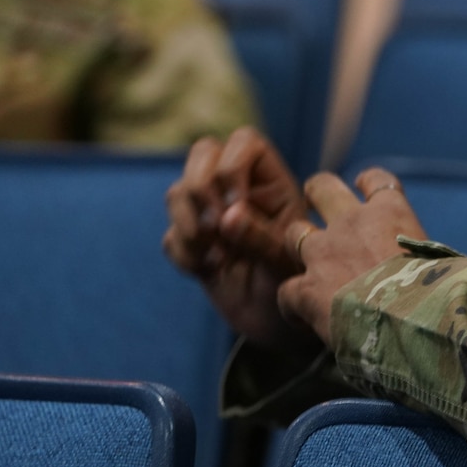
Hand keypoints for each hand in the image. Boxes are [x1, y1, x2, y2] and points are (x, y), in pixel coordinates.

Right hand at [163, 128, 314, 348]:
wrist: (279, 324)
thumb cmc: (296, 285)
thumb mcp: (288, 261)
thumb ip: (261, 236)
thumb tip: (227, 216)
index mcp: (272, 183)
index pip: (245, 142)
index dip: (233, 166)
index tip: (237, 204)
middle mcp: (239, 190)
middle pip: (202, 152)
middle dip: (199, 186)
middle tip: (213, 226)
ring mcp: (210, 215)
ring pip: (178, 191)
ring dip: (188, 222)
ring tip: (213, 254)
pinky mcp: (192, 244)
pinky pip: (170, 235)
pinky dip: (183, 252)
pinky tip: (207, 270)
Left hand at [277, 168, 427, 341]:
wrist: (413, 323)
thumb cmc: (440, 294)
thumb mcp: (443, 261)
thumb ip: (428, 255)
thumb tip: (445, 269)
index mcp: (391, 213)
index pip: (376, 180)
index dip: (368, 184)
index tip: (365, 189)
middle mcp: (351, 223)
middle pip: (322, 188)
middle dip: (317, 194)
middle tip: (314, 206)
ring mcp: (323, 253)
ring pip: (294, 232)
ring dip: (297, 246)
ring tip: (307, 267)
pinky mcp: (306, 289)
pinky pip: (286, 291)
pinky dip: (293, 305)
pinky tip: (304, 319)